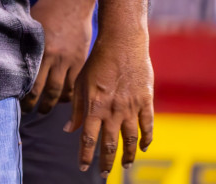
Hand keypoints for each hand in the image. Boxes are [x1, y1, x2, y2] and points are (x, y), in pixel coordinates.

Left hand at [23, 0, 94, 113]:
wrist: (72, 2)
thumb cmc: (45, 11)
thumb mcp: (29, 24)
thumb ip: (20, 42)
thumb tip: (2, 56)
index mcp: (39, 48)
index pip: (28, 78)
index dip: (22, 93)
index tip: (14, 101)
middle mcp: (55, 57)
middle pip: (44, 89)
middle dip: (35, 104)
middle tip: (27, 112)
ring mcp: (70, 60)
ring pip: (61, 91)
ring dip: (51, 104)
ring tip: (42, 109)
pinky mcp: (82, 61)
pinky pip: (75, 85)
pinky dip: (69, 96)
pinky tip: (60, 100)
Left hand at [68, 28, 153, 174]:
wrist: (122, 44)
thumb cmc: (97, 61)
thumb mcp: (81, 82)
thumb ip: (76, 108)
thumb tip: (68, 129)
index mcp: (93, 105)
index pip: (88, 138)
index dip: (85, 155)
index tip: (83, 168)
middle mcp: (112, 110)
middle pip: (110, 143)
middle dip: (106, 161)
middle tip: (104, 173)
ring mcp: (131, 107)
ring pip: (130, 139)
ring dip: (127, 155)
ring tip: (125, 166)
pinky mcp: (146, 101)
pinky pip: (148, 126)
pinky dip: (147, 139)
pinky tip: (143, 148)